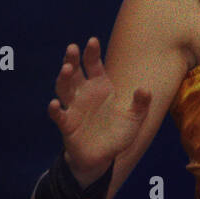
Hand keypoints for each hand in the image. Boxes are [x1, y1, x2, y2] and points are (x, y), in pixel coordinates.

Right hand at [46, 37, 151, 186]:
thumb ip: (140, 104)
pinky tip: (55, 103)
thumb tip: (144, 89)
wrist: (102, 157)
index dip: (92, 52)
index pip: (93, 64)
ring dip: (63, 78)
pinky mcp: (66, 124)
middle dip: (73, 59)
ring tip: (66, 68)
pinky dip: (55, 109)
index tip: (92, 41)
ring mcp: (73, 107)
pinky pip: (59, 115)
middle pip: (75, 71)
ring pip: (64, 88)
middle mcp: (84, 92)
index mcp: (100, 85)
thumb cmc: (118, 133)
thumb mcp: (134, 119)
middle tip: (72, 48)